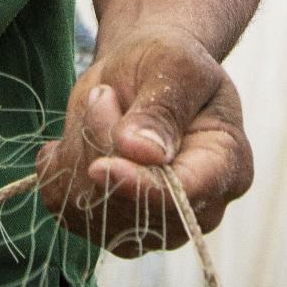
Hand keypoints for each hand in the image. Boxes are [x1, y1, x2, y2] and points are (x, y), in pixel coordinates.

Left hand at [34, 25, 253, 254]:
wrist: (143, 72)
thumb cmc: (168, 62)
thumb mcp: (174, 64)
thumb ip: (163, 106)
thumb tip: (141, 152)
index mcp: (228, 168)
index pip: (182, 199)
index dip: (139, 188)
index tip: (100, 167)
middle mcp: (194, 210)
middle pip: (130, 205)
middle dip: (101, 143)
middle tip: (105, 94)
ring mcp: (151, 224)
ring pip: (92, 207)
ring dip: (79, 147)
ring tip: (101, 106)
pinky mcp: (107, 224)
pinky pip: (63, 204)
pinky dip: (58, 164)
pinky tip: (77, 135)